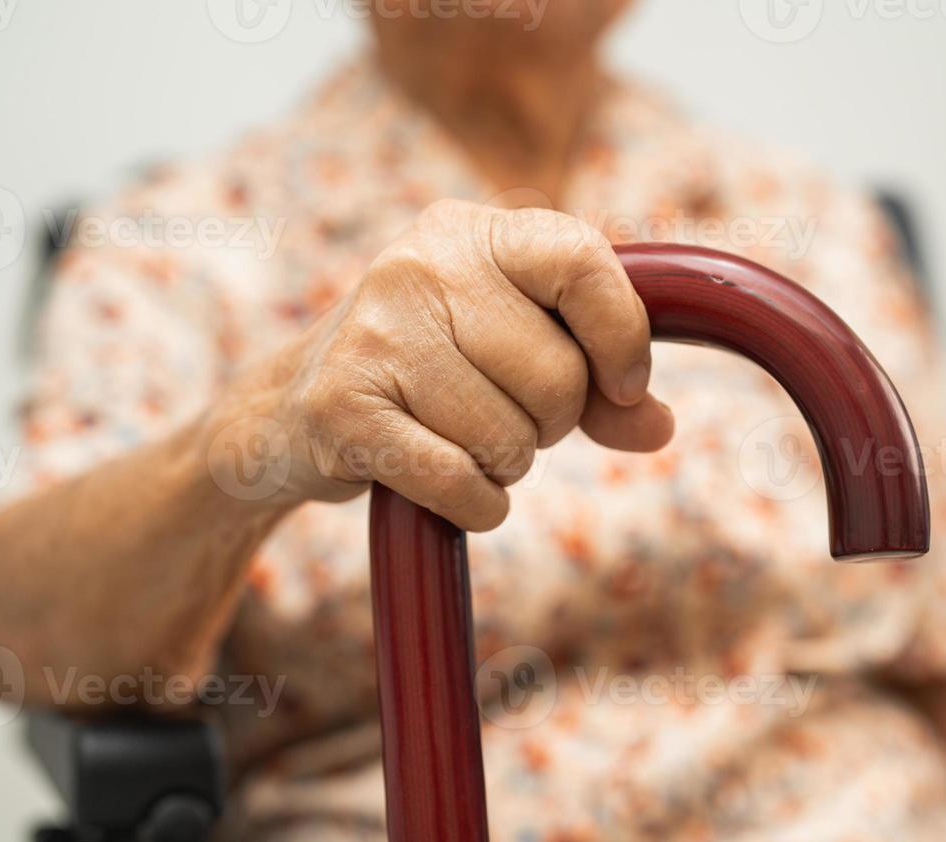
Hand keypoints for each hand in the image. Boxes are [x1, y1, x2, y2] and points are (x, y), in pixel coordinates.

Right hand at [260, 199, 674, 529]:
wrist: (286, 414)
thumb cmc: (426, 377)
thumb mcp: (513, 356)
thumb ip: (596, 384)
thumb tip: (659, 424)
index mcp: (472, 233)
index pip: (582, 260)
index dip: (623, 336)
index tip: (626, 386)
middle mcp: (419, 265)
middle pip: (557, 375)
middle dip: (550, 424)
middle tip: (501, 418)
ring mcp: (374, 334)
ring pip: (511, 438)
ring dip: (503, 467)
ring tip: (455, 440)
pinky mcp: (342, 408)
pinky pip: (462, 482)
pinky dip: (474, 504)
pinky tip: (444, 485)